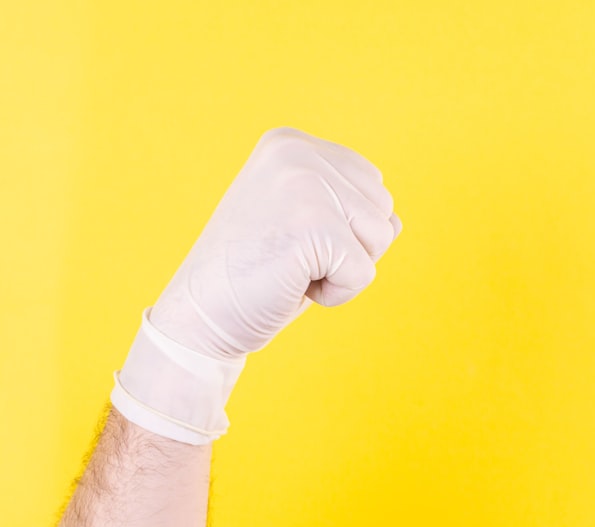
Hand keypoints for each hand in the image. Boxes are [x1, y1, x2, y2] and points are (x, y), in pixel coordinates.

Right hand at [149, 127, 402, 359]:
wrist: (198, 317)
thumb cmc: (250, 277)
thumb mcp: (302, 230)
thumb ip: (347, 212)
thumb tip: (396, 222)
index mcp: (289, 142)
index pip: (369, 184)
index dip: (341, 229)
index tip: (288, 240)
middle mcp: (297, 152)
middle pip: (381, 208)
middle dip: (347, 248)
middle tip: (288, 258)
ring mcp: (304, 185)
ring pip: (381, 237)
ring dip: (342, 270)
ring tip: (289, 269)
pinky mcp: (313, 226)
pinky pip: (364, 273)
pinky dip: (335, 294)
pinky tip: (290, 286)